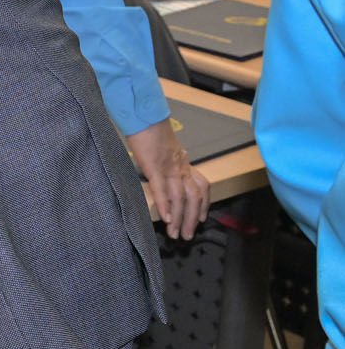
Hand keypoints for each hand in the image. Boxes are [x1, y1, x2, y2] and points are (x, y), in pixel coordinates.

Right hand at [128, 119, 209, 239]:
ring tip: (175, 233)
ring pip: (181, 198)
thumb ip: (164, 157)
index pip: (201, 185)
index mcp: (182, 160)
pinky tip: (166, 218)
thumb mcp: (161, 145)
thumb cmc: (149, 126)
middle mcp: (180, 166)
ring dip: (180, 218)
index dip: (204, 204)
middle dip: (193, 219)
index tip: (202, 218)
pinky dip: (166, 205)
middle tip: (188, 235)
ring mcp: (169, 167)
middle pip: (195, 197)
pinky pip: (163, 189)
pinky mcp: (155, 166)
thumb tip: (160, 164)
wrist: (143, 113)